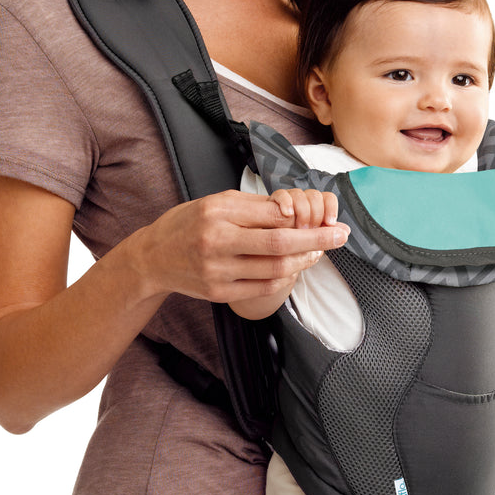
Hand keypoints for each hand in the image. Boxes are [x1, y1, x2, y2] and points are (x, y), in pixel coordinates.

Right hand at [132, 189, 349, 304]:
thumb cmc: (189, 223)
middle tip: (341, 235)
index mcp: (218, 213)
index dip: (304, 217)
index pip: (272, 215)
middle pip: (279, 243)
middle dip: (317, 239)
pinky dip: (284, 279)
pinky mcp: (218, 292)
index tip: (326, 217)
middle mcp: (217, 242)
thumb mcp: (216, 202)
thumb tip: (291, 210)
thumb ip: (253, 206)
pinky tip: (294, 267)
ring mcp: (217, 271)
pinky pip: (262, 288)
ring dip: (303, 260)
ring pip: (274, 269)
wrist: (153, 257)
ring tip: (319, 251)